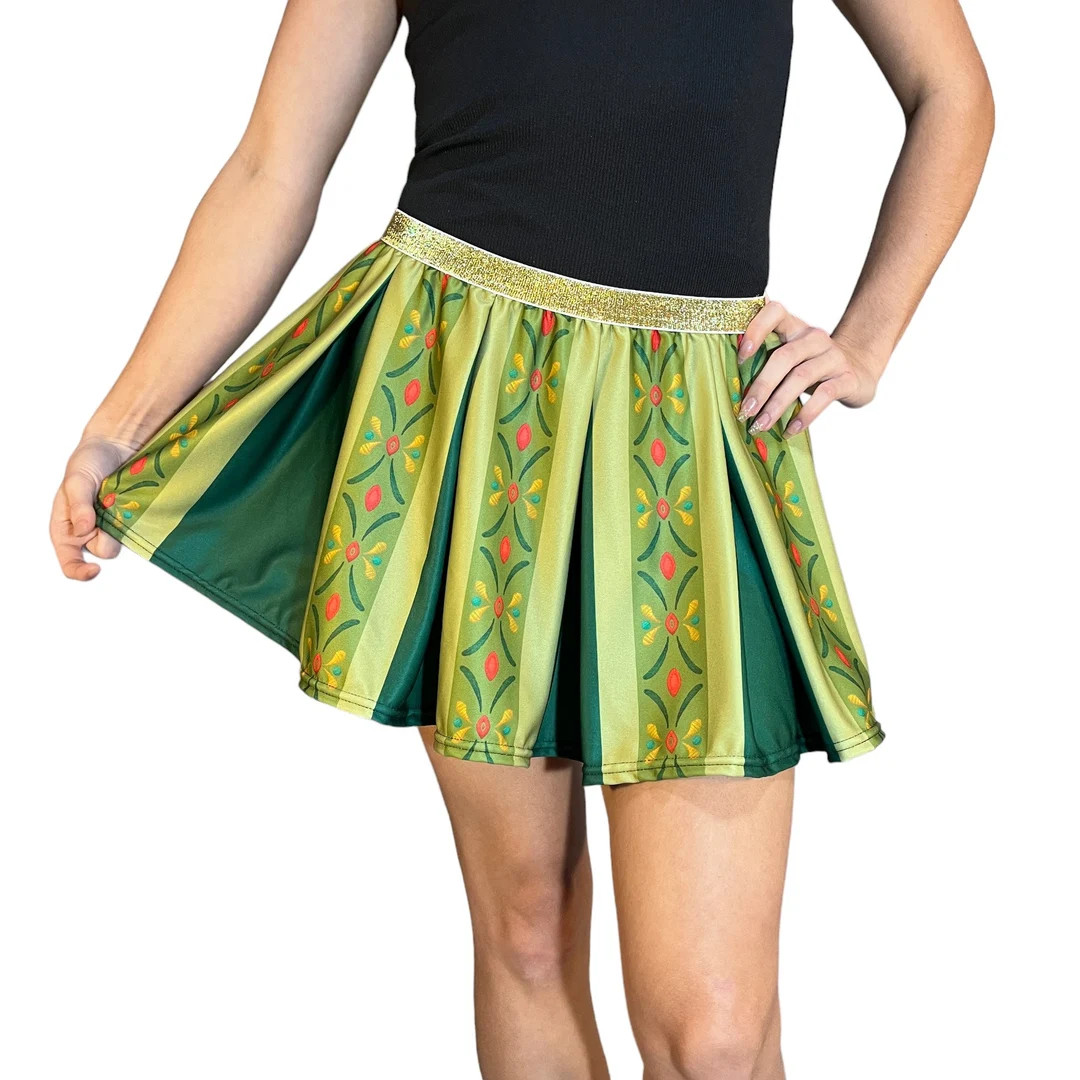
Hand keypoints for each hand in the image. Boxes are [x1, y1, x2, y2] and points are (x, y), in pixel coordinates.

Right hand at [50, 434, 140, 580]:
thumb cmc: (88, 460)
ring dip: (124, 524)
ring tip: (120, 499)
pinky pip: (138, 528)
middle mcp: (89, 531)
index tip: (94, 569)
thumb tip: (82, 529)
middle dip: (108, 535)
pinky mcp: (130, 519)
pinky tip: (134, 502)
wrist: (117, 444)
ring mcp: (112, 525)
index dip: (79, 571)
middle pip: (104, 551)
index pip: (70, 561)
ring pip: (123, 540)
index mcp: (67, 527)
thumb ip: (78, 505)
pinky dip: (137, 519)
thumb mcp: (77, 481)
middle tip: (107, 507)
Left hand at [735, 300, 879, 436]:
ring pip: (801, 377)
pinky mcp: (847, 378)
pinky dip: (804, 415)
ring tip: (761, 425)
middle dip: (761, 386)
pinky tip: (790, 429)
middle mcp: (814, 337)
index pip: (775, 312)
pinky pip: (824, 396)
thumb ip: (765, 359)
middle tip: (745, 411)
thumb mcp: (790, 357)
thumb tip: (727, 382)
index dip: (756, 329)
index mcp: (794, 327)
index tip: (739, 356)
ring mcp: (833, 356)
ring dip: (777, 405)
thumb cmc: (810, 367)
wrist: (858, 371)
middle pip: (784, 356)